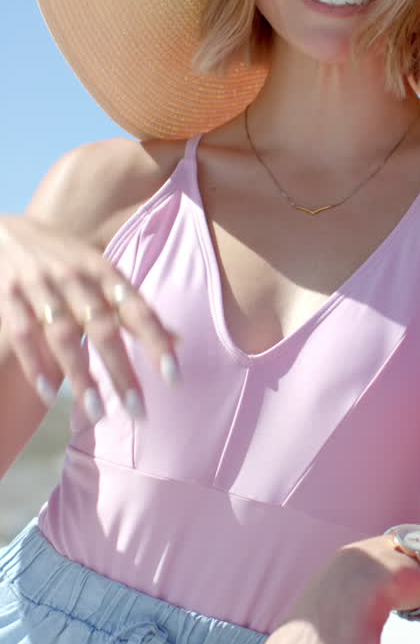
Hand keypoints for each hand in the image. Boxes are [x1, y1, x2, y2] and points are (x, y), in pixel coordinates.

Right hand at [0, 214, 179, 419]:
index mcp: (102, 270)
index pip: (136, 309)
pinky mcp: (8, 296)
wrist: (4, 231)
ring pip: (63, 336)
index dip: (156, 341)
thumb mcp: (101, 273)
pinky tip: (50, 395)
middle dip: (121, 370)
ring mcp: (39, 286)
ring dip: (81, 377)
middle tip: (138, 410)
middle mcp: (74, 276)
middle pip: (102, 328)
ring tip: (98, 412)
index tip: (173, 377)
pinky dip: (37, 365)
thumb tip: (179, 342)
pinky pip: (23, 335)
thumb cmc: (64, 259)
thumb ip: (134, 309)